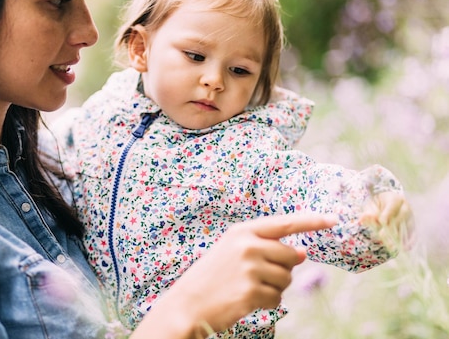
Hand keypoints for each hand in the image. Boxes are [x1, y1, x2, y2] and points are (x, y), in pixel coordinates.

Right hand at [131, 214, 336, 338]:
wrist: (188, 302)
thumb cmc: (213, 275)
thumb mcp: (234, 251)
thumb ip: (266, 247)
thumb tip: (302, 254)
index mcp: (242, 231)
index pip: (285, 223)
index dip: (311, 221)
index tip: (333, 219)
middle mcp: (247, 245)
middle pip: (290, 256)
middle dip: (283, 268)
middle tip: (258, 276)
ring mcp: (250, 269)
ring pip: (286, 278)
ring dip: (275, 287)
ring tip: (249, 287)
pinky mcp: (252, 292)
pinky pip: (277, 298)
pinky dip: (268, 302)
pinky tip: (247, 299)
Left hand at [361, 191, 414, 250]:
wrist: (387, 205)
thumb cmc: (377, 205)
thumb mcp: (371, 205)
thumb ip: (368, 212)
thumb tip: (363, 218)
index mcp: (395, 199)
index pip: (392, 205)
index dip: (387, 213)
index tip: (381, 221)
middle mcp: (405, 207)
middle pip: (402, 216)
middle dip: (392, 226)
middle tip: (382, 235)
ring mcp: (411, 217)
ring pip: (408, 226)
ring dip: (400, 235)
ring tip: (391, 245)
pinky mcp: (413, 226)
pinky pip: (413, 233)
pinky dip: (410, 241)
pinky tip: (405, 248)